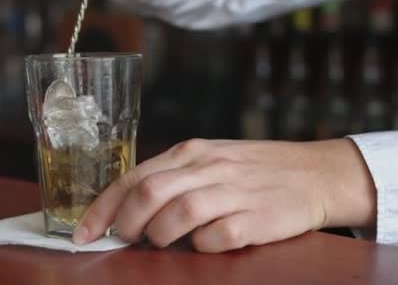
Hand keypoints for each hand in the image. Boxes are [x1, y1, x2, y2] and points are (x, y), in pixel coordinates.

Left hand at [73, 139, 376, 252]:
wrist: (314, 174)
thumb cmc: (256, 170)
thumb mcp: (212, 160)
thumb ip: (174, 178)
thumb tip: (128, 207)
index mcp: (193, 152)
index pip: (135, 177)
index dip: (103, 207)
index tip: (83, 233)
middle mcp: (210, 168)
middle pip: (149, 194)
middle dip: (124, 223)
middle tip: (121, 240)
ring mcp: (234, 192)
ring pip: (178, 215)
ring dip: (159, 236)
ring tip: (161, 243)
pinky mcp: (257, 219)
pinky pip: (216, 238)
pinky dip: (199, 246)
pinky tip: (201, 245)